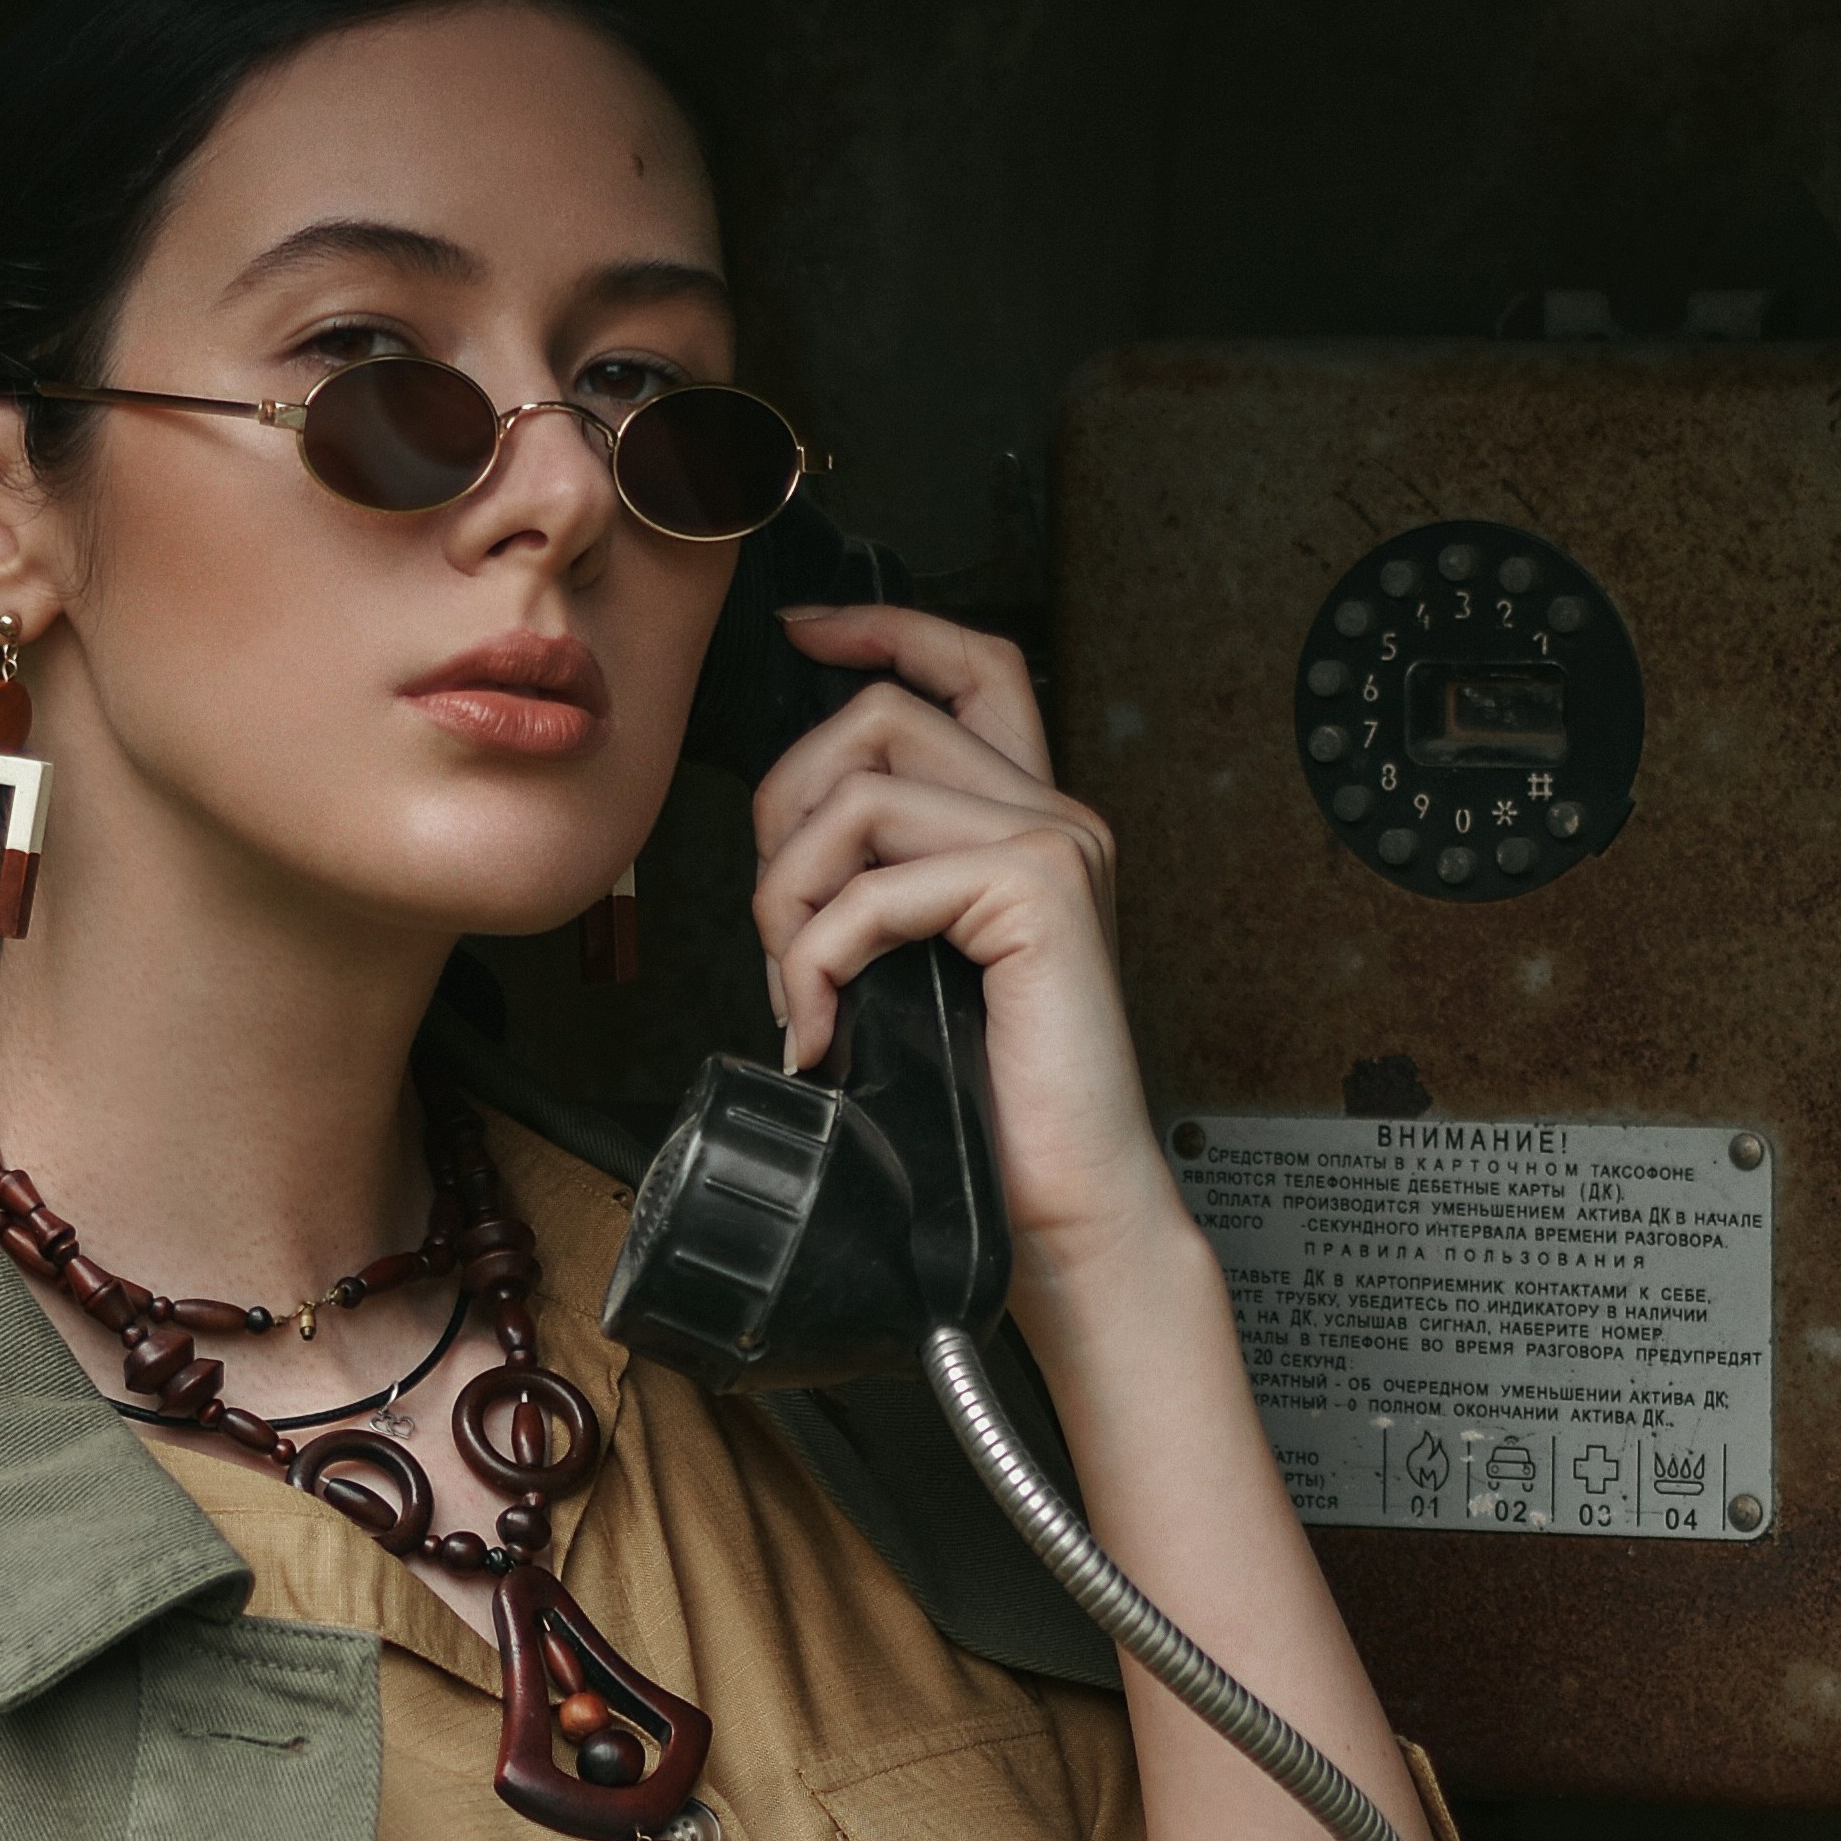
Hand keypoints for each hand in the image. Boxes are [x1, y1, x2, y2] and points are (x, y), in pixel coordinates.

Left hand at [755, 605, 1175, 1295]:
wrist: (1065, 1213)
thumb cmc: (992, 1117)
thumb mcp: (916, 974)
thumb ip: (881, 887)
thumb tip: (785, 838)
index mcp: (1032, 824)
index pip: (970, 666)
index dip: (882, 627)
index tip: (803, 633)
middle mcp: (1055, 816)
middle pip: (875, 718)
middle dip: (784, 813)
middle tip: (775, 932)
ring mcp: (1053, 846)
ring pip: (858, 793)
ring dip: (787, 898)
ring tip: (796, 990)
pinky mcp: (1037, 892)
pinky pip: (872, 886)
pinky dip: (814, 960)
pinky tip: (819, 1028)